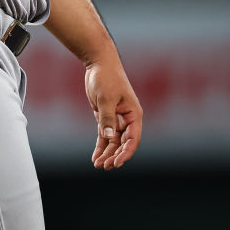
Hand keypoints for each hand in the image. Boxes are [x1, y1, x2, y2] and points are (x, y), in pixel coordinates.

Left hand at [85, 55, 142, 169]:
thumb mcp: (106, 98)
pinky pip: (105, 135)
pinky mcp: (106, 116)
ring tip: (98, 165)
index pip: (133, 139)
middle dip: (114, 155)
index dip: (125, 153)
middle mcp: (127, 118)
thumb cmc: (106, 77)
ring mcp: (116, 118)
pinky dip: (101, 145)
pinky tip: (96, 157)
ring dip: (107, 153)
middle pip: (123, 143)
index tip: (116, 163)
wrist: (98, 62)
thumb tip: (110, 137)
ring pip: (113, 141)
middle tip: (104, 166)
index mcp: (133, 114)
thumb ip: (107, 118)